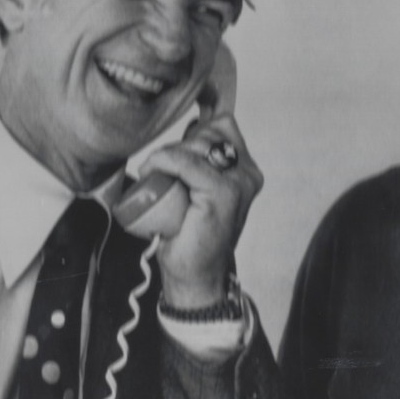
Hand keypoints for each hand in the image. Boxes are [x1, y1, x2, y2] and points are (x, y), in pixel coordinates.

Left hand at [137, 114, 262, 308]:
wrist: (195, 274)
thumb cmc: (191, 233)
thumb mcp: (199, 187)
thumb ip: (201, 158)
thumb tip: (191, 124)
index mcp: (246, 169)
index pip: (221, 125)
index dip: (193, 133)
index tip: (174, 156)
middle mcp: (248, 173)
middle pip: (208, 132)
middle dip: (179, 146)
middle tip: (162, 172)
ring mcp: (239, 182)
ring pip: (196, 145)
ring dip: (167, 155)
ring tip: (157, 176)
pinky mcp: (224, 192)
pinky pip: (187, 162)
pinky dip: (163, 162)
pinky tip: (151, 172)